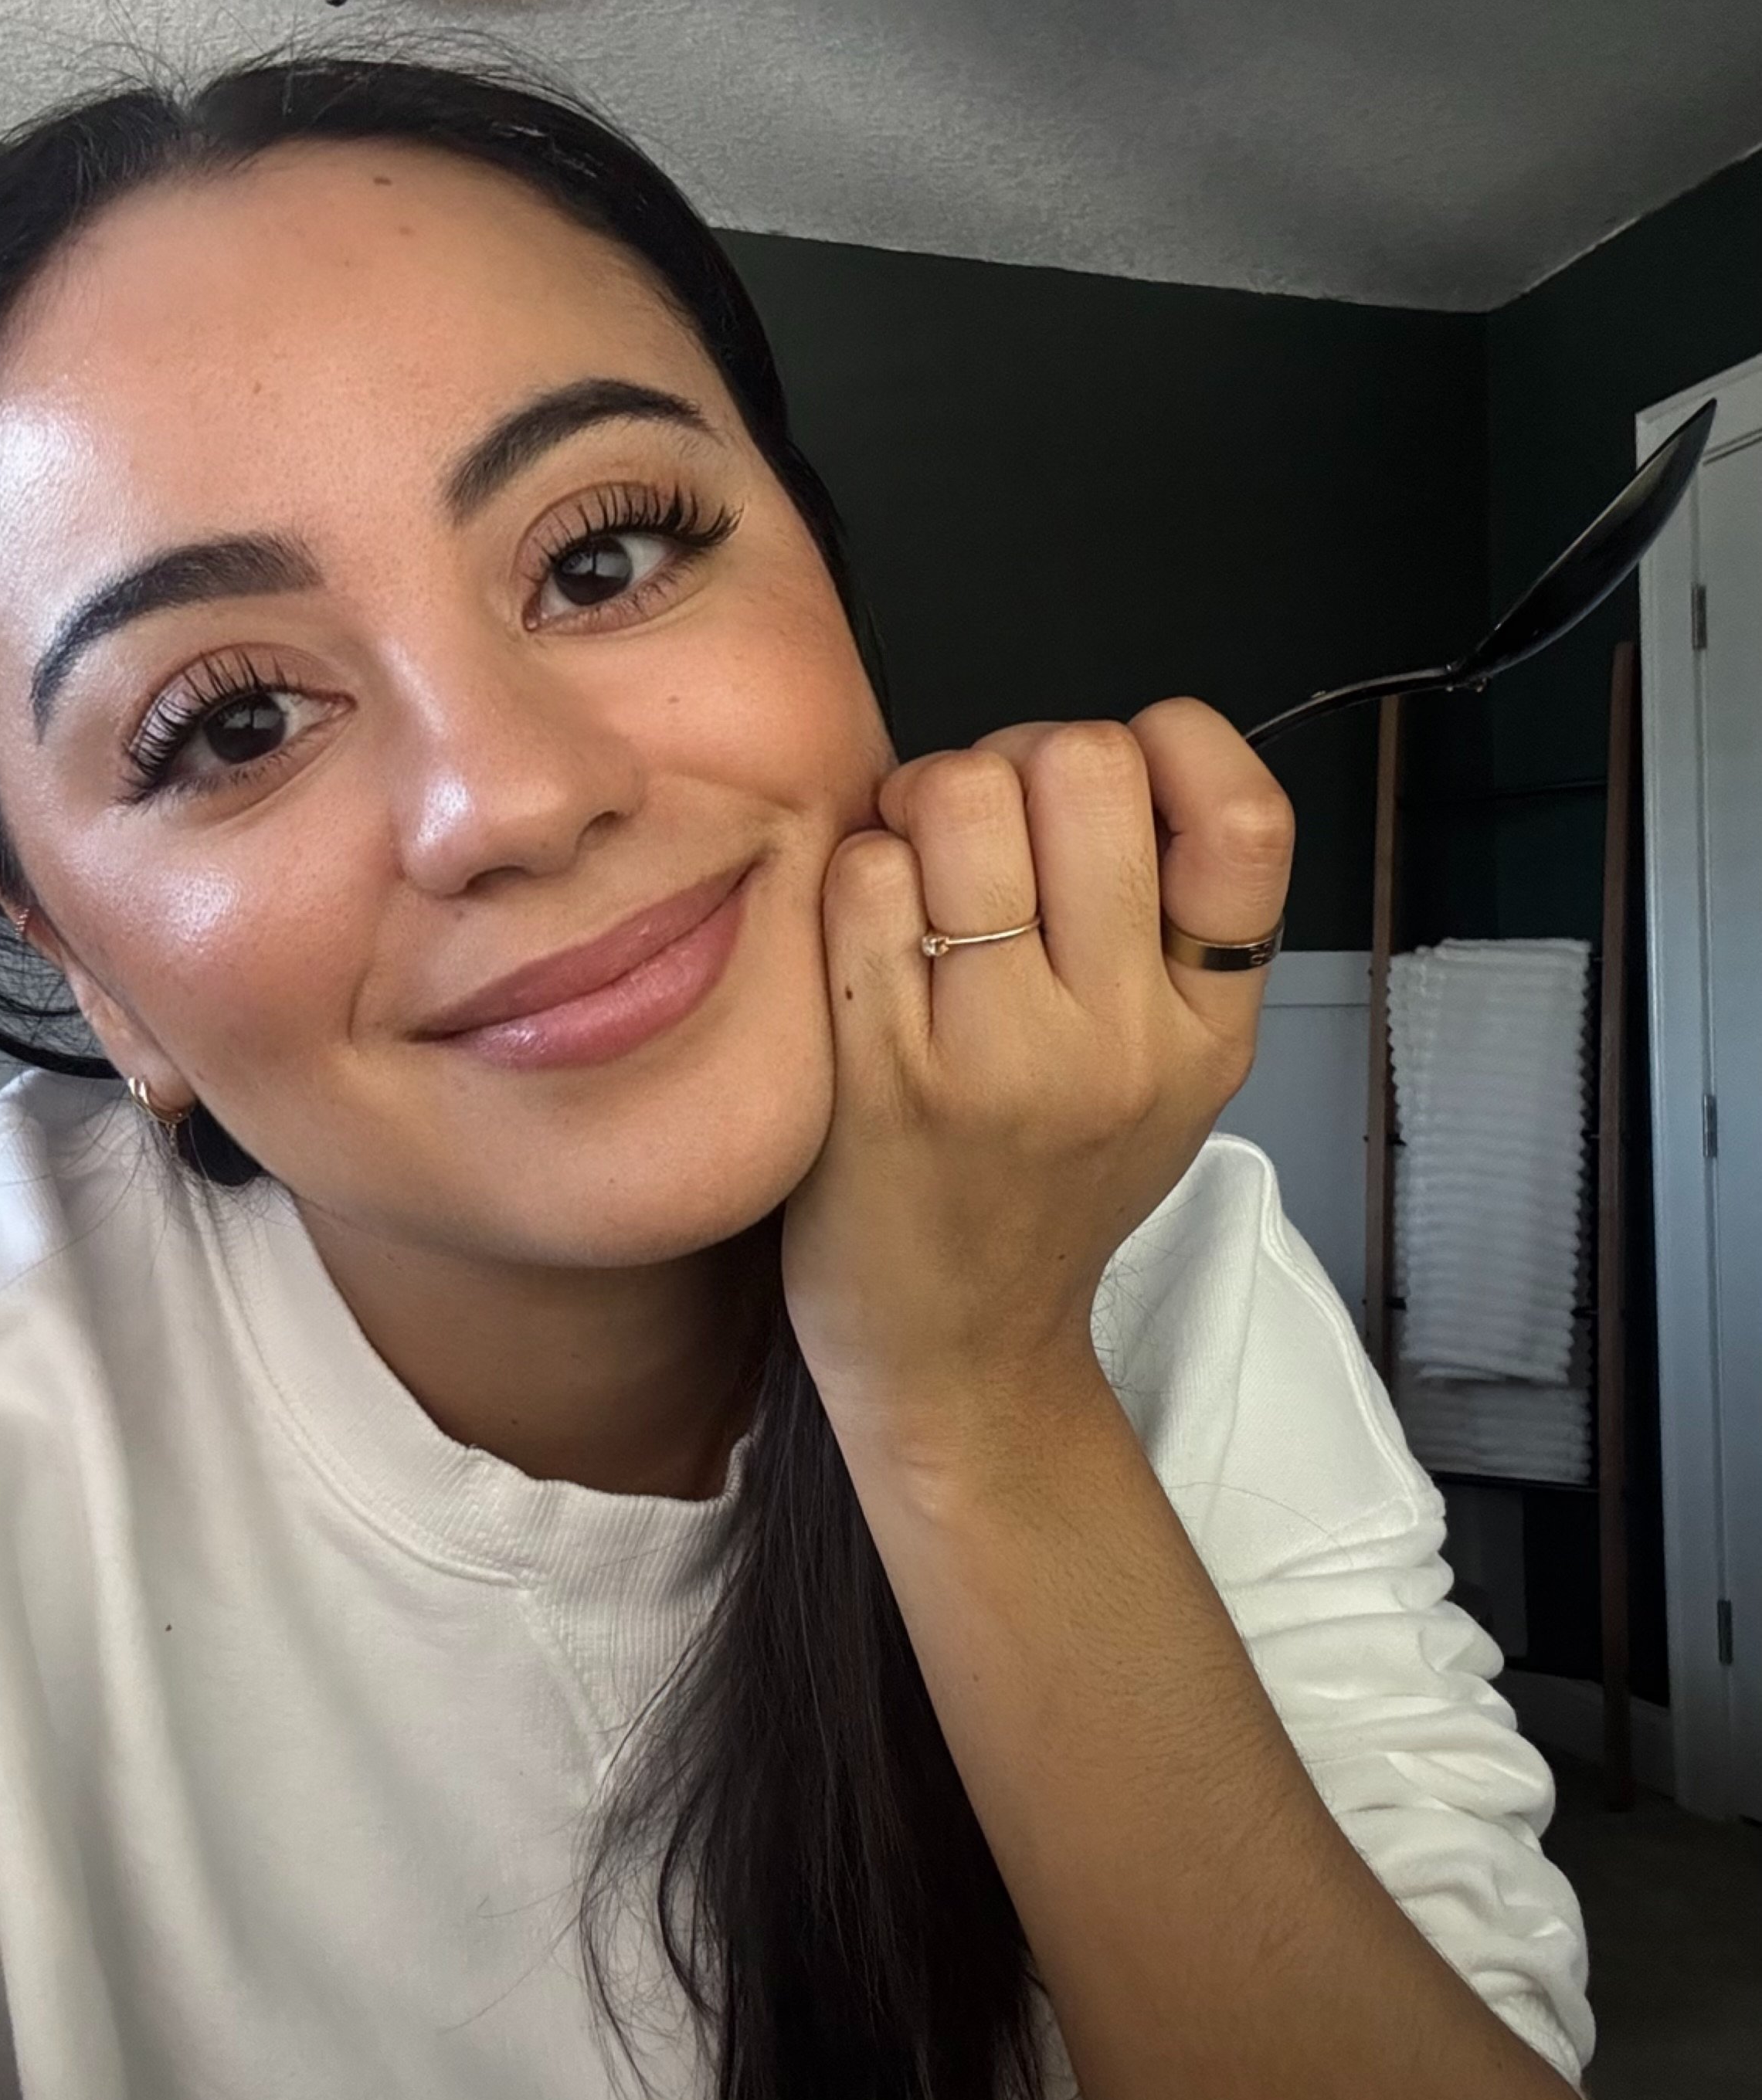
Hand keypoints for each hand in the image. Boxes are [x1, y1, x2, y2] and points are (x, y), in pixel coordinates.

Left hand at [780, 697, 1293, 1431]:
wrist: (959, 1356)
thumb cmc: (1043, 1193)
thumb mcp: (1168, 1079)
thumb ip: (1166, 933)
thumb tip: (1092, 758)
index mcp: (1210, 1029)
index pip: (1245, 819)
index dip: (1176, 743)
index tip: (1115, 777)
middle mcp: (1124, 1040)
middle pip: (1088, 766)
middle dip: (1020, 756)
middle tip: (986, 823)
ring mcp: (1004, 1060)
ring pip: (963, 797)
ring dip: (922, 803)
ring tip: (915, 868)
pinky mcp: (886, 1077)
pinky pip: (866, 878)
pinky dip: (855, 872)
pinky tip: (864, 934)